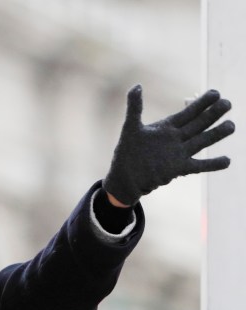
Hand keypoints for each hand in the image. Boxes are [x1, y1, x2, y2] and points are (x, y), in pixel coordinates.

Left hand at [103, 85, 234, 205]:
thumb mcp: (130, 127)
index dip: (201, 103)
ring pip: (202, 141)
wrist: (125, 176)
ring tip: (231, 126)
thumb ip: (134, 107)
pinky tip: (227, 161)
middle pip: (198, 124)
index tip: (216, 93)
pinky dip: (212, 164)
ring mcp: (179, 153)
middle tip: (228, 103)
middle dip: (213, 114)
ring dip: (217, 134)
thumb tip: (137, 85)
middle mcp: (176, 139)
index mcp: (167, 127)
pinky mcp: (179, 168)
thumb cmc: (127, 152)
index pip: (188, 113)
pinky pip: (199, 165)